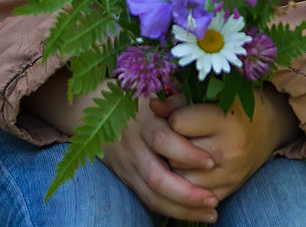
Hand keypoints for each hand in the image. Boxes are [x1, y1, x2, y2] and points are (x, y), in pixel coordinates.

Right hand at [102, 95, 218, 222]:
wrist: (92, 109)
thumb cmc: (134, 97)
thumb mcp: (154, 91)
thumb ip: (177, 101)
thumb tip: (207, 105)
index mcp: (143, 120)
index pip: (162, 141)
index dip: (187, 153)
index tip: (211, 161)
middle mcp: (133, 146)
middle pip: (156, 177)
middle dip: (187, 193)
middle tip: (213, 198)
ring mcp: (128, 166)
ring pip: (152, 196)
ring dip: (183, 209)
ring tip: (211, 213)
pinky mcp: (126, 178)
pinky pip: (147, 200)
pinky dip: (172, 211)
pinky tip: (195, 214)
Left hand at [159, 84, 299, 201]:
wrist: (268, 127)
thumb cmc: (235, 103)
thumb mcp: (212, 93)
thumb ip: (181, 100)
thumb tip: (153, 106)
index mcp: (226, 119)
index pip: (178, 124)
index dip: (170, 117)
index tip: (172, 112)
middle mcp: (229, 150)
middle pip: (175, 154)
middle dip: (168, 145)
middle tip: (171, 134)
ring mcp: (230, 174)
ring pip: (180, 178)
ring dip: (173, 166)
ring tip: (177, 150)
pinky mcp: (228, 190)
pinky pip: (192, 196)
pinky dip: (184, 183)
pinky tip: (186, 167)